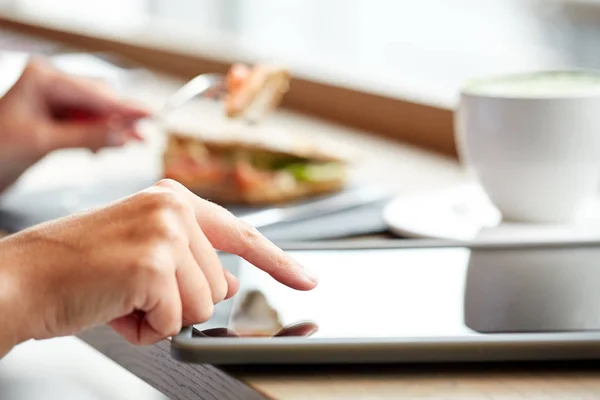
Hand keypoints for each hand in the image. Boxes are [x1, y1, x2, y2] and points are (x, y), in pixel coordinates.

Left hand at [0, 57, 149, 190]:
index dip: (124, 107)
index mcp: (42, 79)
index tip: (151, 114)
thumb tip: (123, 134)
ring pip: (97, 110)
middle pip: (99, 98)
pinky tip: (103, 148)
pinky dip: (99, 134)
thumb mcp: (43, 142)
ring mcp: (54, 97)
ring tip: (132, 143)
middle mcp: (50, 82)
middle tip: (142, 137)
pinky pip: (88, 121)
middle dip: (120, 119)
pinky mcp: (57, 114)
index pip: (94, 93)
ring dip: (112, 129)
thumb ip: (86, 136)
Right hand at [0, 179, 316, 352]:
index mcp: (173, 199)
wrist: (22, 278)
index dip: (279, 261)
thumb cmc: (77, 269)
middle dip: (180, 300)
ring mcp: (167, 233)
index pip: (241, 234)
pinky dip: (146, 327)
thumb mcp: (143, 251)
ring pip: (202, 305)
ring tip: (122, 296)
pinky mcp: (155, 263)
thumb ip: (192, 260)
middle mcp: (174, 208)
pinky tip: (116, 306)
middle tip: (132, 289)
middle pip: (219, 283)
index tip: (305, 278)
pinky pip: (176, 320)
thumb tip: (228, 283)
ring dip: (162, 315)